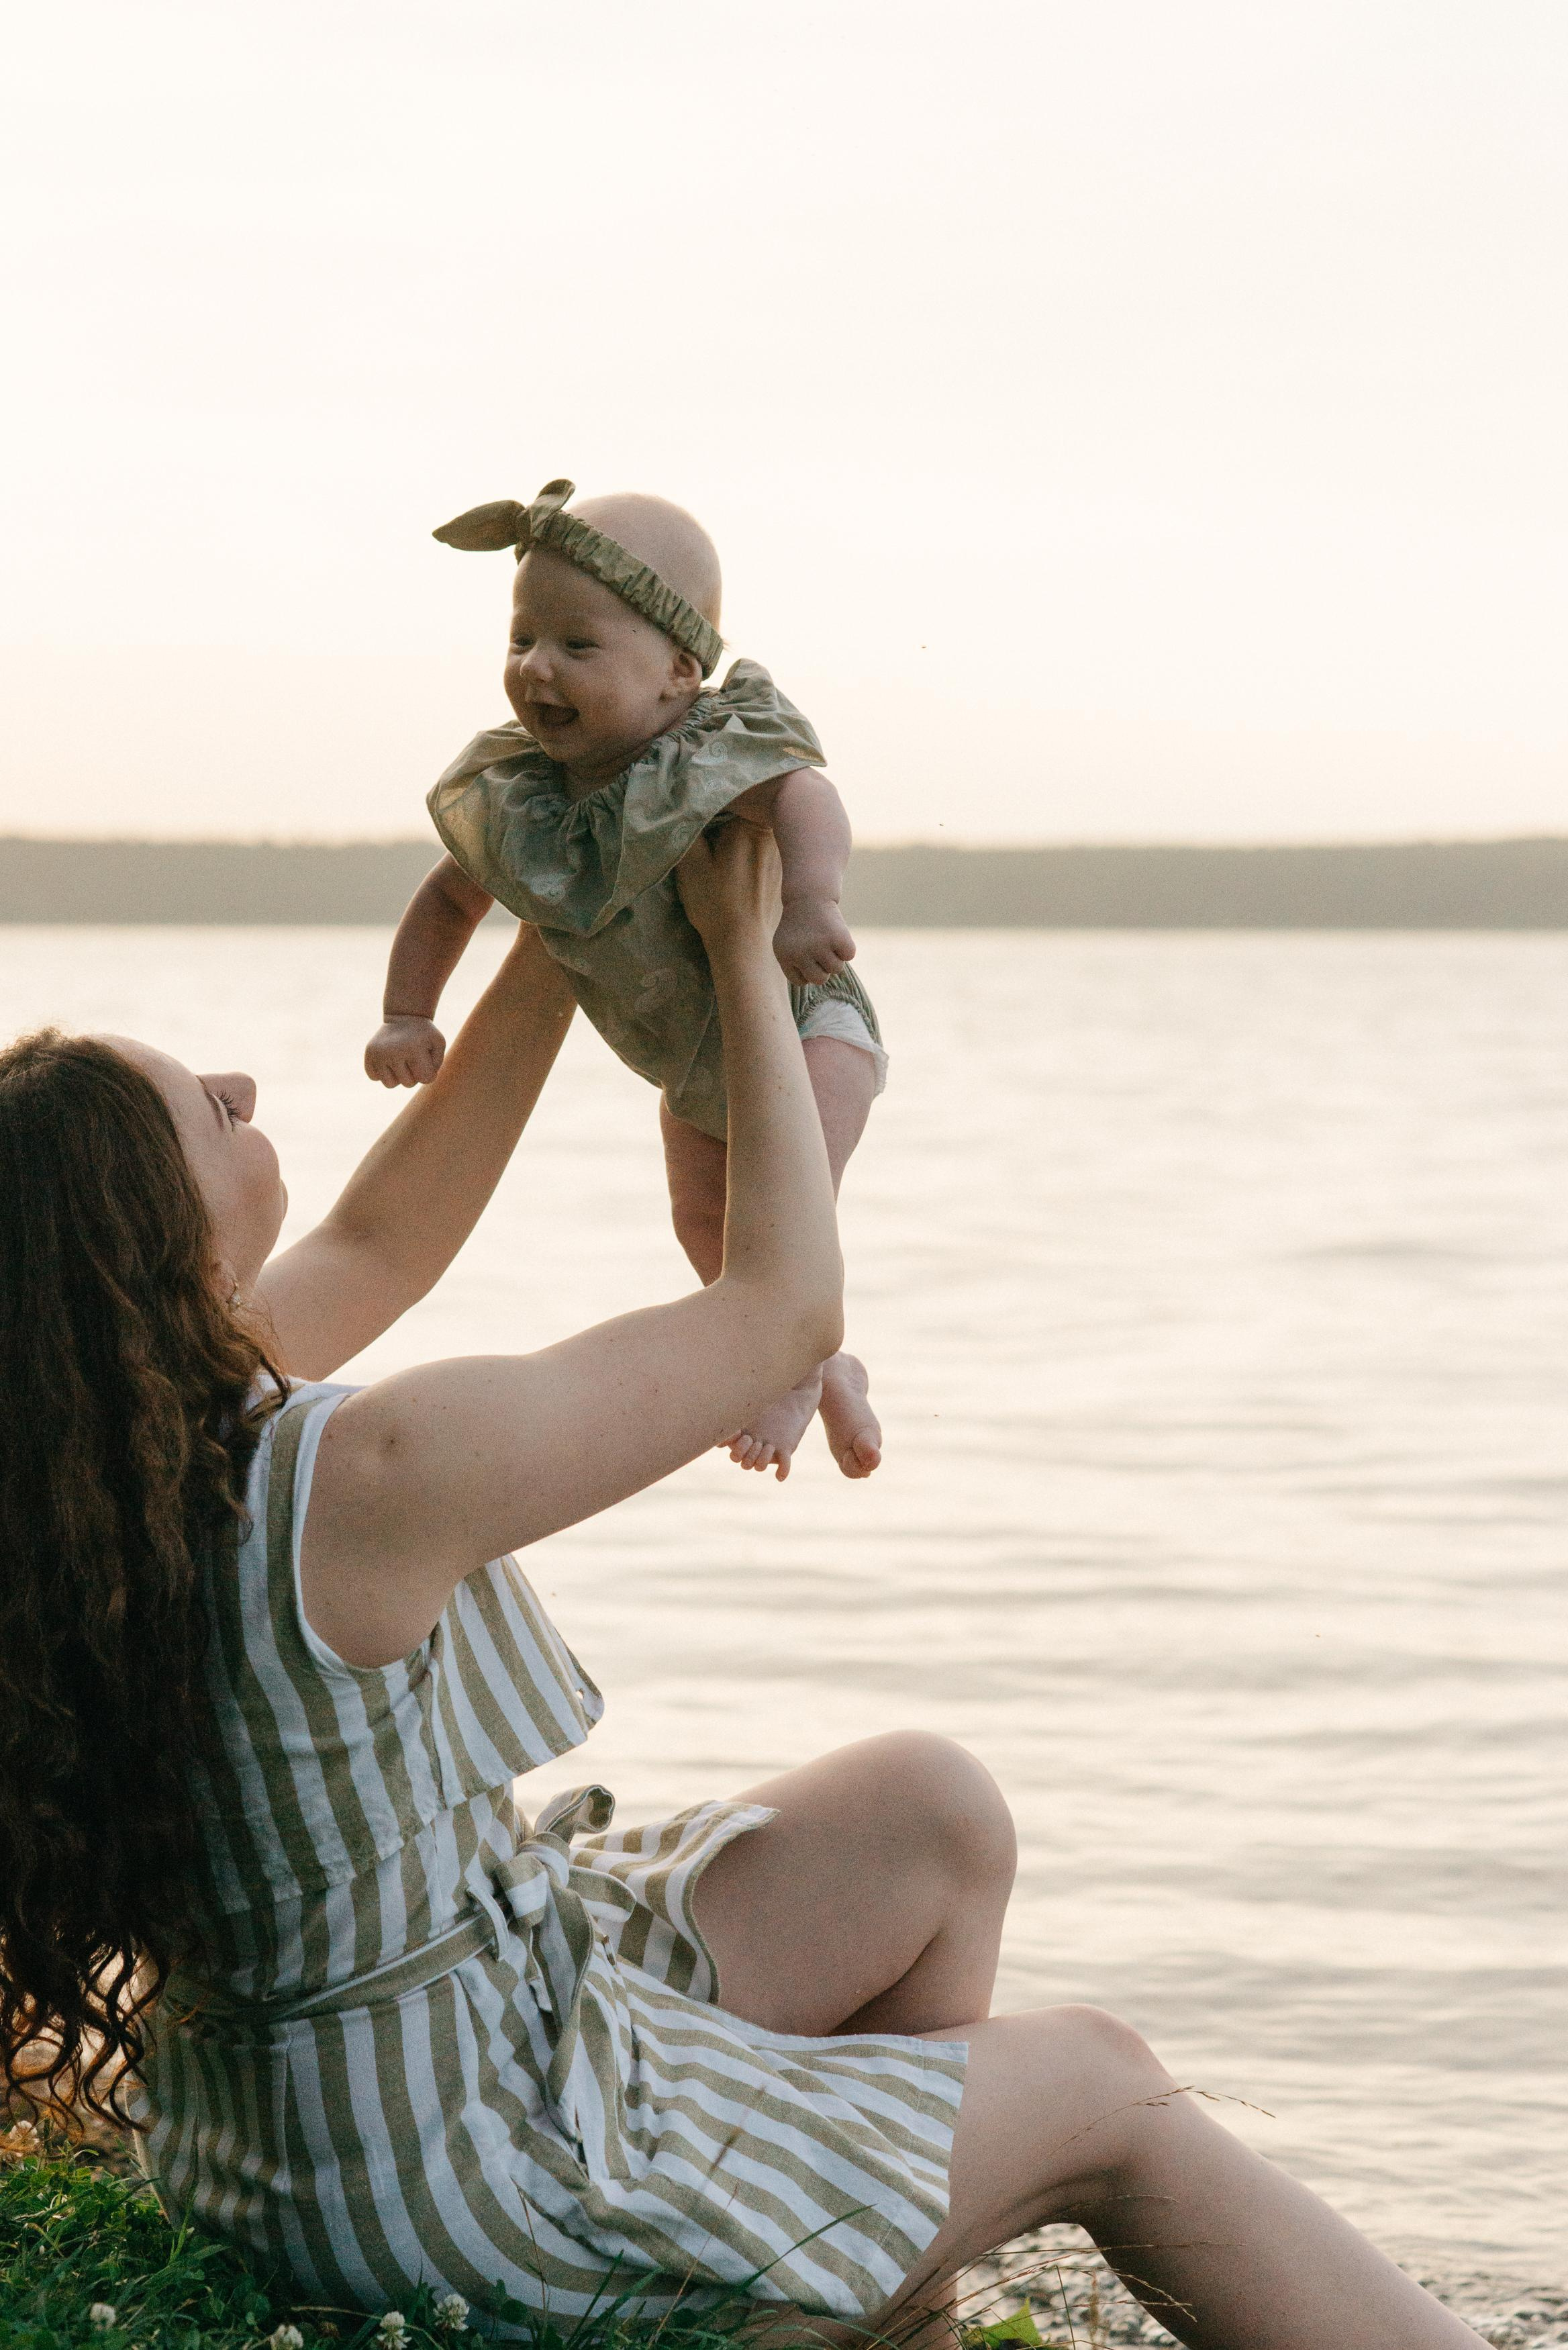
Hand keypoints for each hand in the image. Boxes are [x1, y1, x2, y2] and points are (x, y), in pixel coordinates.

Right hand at [365, 1016, 446, 1087]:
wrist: (404, 1016)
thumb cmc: (423, 1034)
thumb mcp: (438, 1043)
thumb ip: (437, 1064)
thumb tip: (424, 1078)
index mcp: (413, 1047)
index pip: (426, 1079)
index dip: (429, 1072)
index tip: (426, 1059)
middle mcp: (393, 1051)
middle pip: (408, 1084)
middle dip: (413, 1075)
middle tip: (412, 1058)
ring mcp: (378, 1053)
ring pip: (389, 1084)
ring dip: (397, 1076)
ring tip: (401, 1060)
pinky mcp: (369, 1053)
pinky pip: (374, 1077)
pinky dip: (382, 1072)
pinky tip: (389, 1060)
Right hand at [676, 820, 782, 949]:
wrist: (744, 943)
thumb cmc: (715, 903)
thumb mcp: (690, 864)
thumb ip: (688, 829)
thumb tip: (687, 808)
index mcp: (747, 827)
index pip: (726, 803)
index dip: (708, 814)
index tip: (699, 833)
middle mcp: (770, 836)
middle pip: (741, 819)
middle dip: (723, 829)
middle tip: (710, 852)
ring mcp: (781, 856)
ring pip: (751, 837)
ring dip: (737, 845)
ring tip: (724, 868)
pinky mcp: (783, 874)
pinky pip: (762, 856)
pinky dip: (749, 861)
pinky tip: (738, 881)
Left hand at [772, 896, 855, 984]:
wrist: (808, 896)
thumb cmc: (799, 925)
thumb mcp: (787, 945)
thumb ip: (795, 967)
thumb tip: (811, 982)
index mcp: (785, 956)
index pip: (801, 981)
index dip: (807, 970)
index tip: (806, 954)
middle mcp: (800, 953)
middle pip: (820, 980)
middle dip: (823, 967)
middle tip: (820, 949)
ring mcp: (820, 945)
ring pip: (836, 969)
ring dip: (835, 956)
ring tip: (827, 939)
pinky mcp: (838, 937)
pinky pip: (849, 955)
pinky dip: (846, 946)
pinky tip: (836, 933)